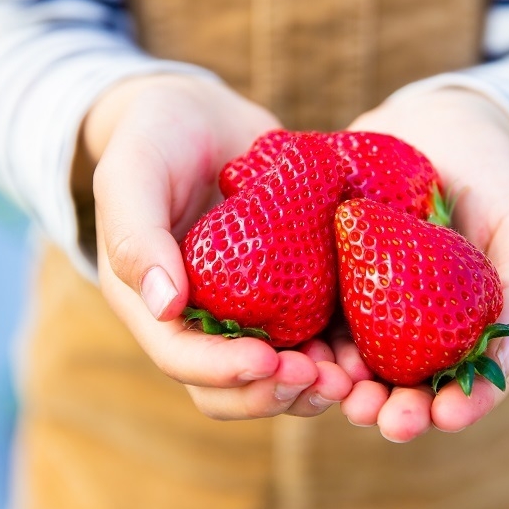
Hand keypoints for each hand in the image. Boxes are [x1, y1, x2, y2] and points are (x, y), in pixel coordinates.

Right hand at [76, 74, 352, 419]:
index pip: (182, 358)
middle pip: (234, 386)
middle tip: (321, 380)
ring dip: (317, 385)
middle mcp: (202, 321)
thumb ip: (134, 234)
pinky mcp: (292, 290)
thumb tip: (163, 304)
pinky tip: (376, 345)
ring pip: (281, 374)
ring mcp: (250, 309)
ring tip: (354, 378)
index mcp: (153, 305)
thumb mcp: (132, 171)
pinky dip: (344, 350)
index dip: (221, 370)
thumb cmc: (155, 137)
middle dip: (276, 393)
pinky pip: (319, 334)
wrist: (201, 114)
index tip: (264, 361)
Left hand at [334, 87, 508, 441]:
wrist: (436, 123)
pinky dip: (305, 340)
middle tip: (380, 418)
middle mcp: (416, 327)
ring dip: (344, 386)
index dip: (459, 405)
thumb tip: (506, 353)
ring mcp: (370, 304)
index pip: (466, 381)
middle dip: (393, 410)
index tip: (445, 416)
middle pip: (404, 385)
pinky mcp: (329, 277)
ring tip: (336, 391)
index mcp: (468, 327)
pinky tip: (297, 349)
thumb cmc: (495, 177)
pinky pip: (313, 316)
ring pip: (354, 362)